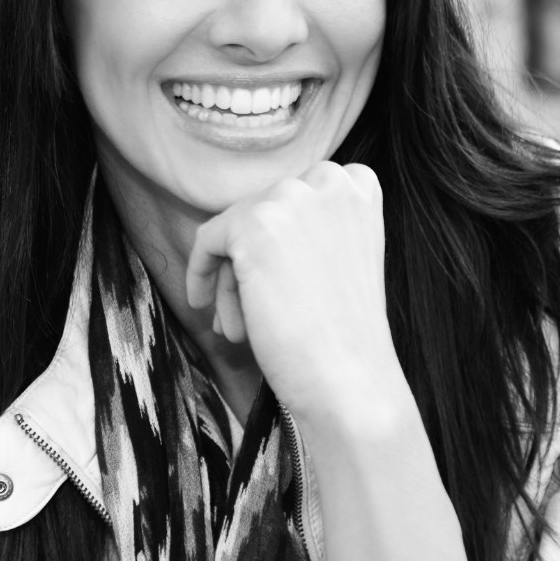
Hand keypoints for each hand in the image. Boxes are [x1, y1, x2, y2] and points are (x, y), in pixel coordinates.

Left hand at [182, 161, 405, 429]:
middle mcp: (330, 180)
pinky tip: (203, 306)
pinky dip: (200, 273)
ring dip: (230, 280)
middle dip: (247, 263)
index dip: (274, 242)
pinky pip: (207, 240)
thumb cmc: (342, 335)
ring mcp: (292, 198)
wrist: (349, 379)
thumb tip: (242, 227)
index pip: (293, 197)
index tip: (270, 278)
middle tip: (244, 315)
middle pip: (261, 213)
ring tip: (238, 328)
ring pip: (234, 231)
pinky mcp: (255, 223)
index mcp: (359, 186)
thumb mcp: (337, 258)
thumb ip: (306, 228)